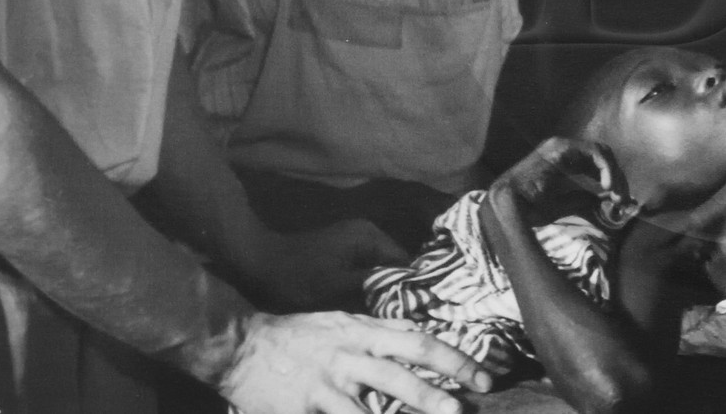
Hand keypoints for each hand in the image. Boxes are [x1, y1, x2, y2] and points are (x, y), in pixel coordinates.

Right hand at [218, 311, 492, 413]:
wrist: (241, 347)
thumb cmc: (300, 334)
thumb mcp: (345, 321)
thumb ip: (382, 331)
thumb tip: (422, 336)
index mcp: (363, 333)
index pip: (419, 343)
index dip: (454, 360)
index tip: (484, 376)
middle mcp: (348, 358)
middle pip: (399, 378)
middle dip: (433, 396)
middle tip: (463, 410)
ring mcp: (324, 388)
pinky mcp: (301, 412)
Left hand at [245, 220, 410, 311]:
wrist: (257, 263)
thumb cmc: (297, 277)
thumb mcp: (338, 286)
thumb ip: (374, 285)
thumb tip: (408, 291)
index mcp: (369, 236)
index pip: (404, 261)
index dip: (410, 285)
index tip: (413, 309)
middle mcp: (367, 232)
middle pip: (394, 263)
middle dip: (396, 286)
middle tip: (397, 314)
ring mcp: (353, 238)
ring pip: (380, 266)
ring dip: (381, 286)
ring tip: (382, 310)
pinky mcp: (342, 248)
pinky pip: (366, 265)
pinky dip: (367, 282)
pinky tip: (364, 299)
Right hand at [488, 137, 631, 223]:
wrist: (508, 207)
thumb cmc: (529, 208)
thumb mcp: (563, 204)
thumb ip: (582, 198)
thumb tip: (602, 199)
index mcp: (562, 161)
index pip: (595, 163)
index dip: (611, 179)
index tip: (620, 200)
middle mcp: (563, 149)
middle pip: (601, 156)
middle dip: (617, 177)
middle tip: (624, 199)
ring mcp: (562, 145)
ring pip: (601, 152)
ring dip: (614, 173)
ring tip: (618, 195)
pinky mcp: (562, 148)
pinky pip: (594, 153)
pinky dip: (605, 168)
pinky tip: (607, 186)